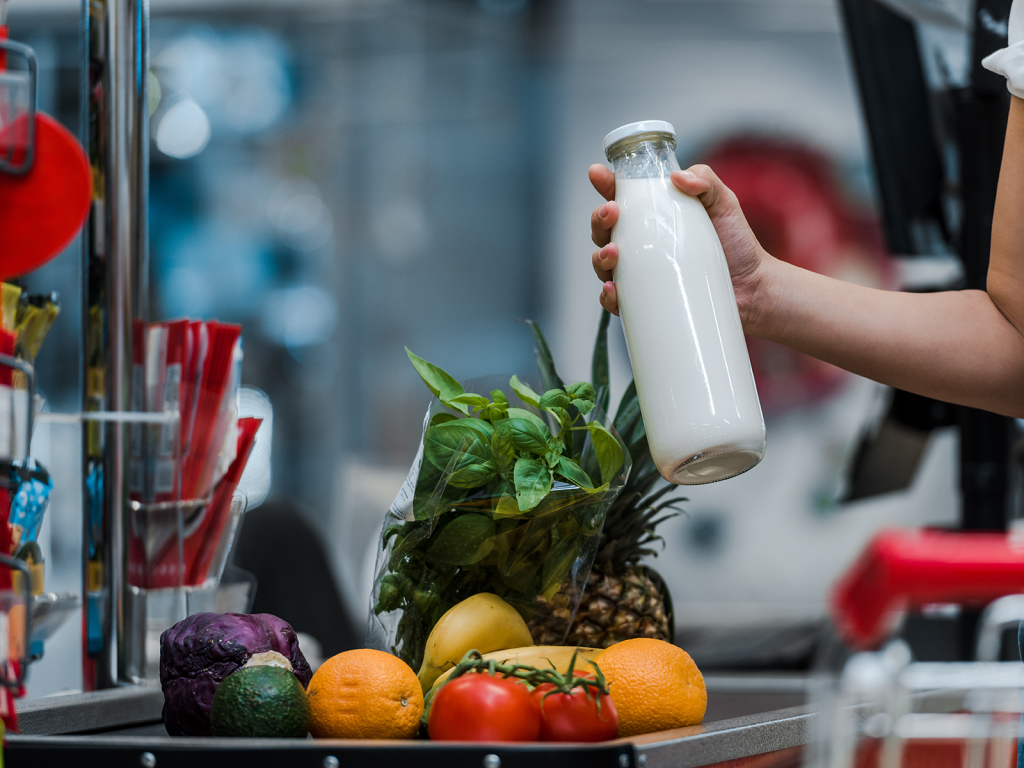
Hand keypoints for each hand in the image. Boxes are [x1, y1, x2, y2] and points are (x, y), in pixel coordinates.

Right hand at [589, 163, 771, 330]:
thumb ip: (706, 181)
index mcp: (654, 215)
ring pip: (603, 264)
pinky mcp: (645, 301)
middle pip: (604, 230)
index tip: (597, 174)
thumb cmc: (737, 244)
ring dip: (599, 257)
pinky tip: (613, 289)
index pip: (621, 196)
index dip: (605, 184)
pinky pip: (616, 301)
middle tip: (611, 213)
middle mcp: (641, 243)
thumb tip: (678, 178)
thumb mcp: (724, 203)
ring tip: (612, 252)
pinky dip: (608, 296)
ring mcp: (641, 273)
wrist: (753, 288)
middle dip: (599, 219)